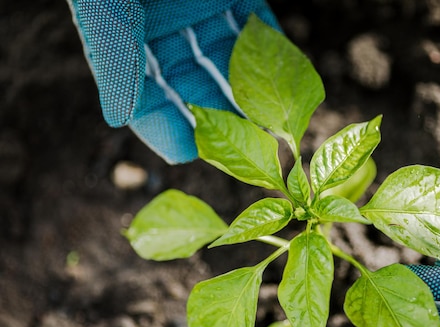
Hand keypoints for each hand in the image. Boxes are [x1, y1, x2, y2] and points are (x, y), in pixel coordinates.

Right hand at [67, 0, 279, 163]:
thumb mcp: (108, 1)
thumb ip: (112, 51)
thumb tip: (116, 117)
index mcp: (123, 29)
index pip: (141, 93)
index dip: (162, 125)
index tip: (190, 154)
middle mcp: (160, 21)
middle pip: (190, 82)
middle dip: (217, 114)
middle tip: (244, 147)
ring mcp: (198, 2)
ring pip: (227, 59)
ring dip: (250, 90)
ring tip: (273, 119)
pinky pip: (255, 22)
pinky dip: (270, 46)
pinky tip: (286, 71)